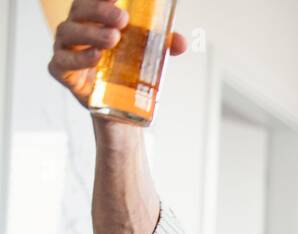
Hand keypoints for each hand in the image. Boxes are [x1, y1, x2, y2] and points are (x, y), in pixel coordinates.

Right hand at [49, 0, 186, 107]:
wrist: (113, 104)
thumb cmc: (123, 67)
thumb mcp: (145, 53)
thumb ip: (162, 45)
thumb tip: (181, 42)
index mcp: (92, 18)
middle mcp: (76, 28)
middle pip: (80, 11)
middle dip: (99, 11)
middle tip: (122, 19)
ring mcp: (65, 48)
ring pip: (70, 33)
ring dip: (91, 34)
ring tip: (113, 39)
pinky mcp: (61, 70)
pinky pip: (64, 62)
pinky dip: (80, 58)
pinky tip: (96, 57)